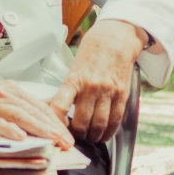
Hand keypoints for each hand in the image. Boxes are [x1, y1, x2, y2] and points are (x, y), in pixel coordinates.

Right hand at [0, 73, 73, 149]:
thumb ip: (8, 107)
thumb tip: (30, 124)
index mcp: (6, 89)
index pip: (36, 105)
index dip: (54, 120)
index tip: (68, 133)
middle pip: (32, 111)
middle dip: (53, 127)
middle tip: (68, 142)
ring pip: (18, 115)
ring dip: (38, 129)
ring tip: (53, 140)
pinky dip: (6, 129)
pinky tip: (19, 137)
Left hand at [50, 19, 144, 142]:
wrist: (116, 38)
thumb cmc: (92, 52)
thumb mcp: (74, 68)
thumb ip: (66, 90)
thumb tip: (51, 109)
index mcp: (74, 79)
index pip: (59, 107)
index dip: (56, 124)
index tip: (55, 130)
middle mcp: (90, 87)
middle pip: (81, 122)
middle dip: (77, 135)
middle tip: (74, 137)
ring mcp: (108, 91)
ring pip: (99, 125)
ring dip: (93, 136)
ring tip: (89, 137)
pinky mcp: (122, 94)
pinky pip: (115, 120)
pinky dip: (109, 132)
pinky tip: (104, 134)